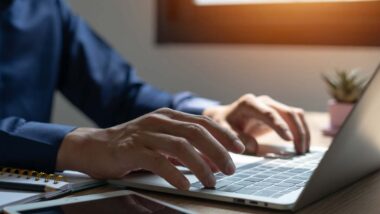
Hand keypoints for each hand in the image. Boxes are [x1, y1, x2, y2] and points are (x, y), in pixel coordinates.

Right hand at [56, 108, 244, 189]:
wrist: (94, 146)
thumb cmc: (131, 145)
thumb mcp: (160, 142)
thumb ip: (184, 148)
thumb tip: (211, 161)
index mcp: (168, 116)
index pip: (202, 122)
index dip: (223, 134)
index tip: (240, 147)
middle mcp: (159, 120)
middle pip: (196, 132)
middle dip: (218, 150)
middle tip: (231, 168)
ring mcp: (145, 134)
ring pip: (181, 146)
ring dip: (201, 165)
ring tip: (212, 181)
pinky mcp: (132, 150)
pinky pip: (158, 161)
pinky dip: (175, 174)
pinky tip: (185, 185)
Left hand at [203, 94, 309, 154]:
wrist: (223, 119)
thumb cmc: (223, 125)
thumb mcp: (223, 132)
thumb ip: (236, 138)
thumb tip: (254, 147)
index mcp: (249, 103)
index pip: (268, 113)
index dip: (280, 125)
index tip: (289, 139)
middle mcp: (263, 101)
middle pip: (287, 112)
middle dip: (296, 131)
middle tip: (300, 151)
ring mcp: (272, 106)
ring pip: (295, 114)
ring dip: (302, 131)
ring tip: (302, 151)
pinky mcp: (278, 113)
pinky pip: (295, 119)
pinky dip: (301, 131)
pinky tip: (301, 145)